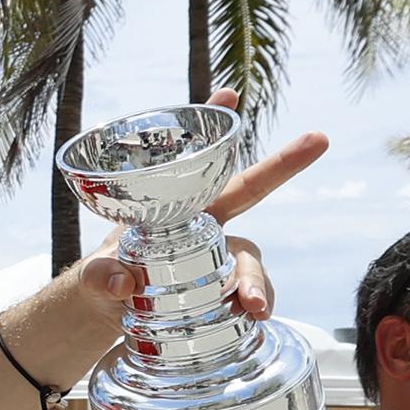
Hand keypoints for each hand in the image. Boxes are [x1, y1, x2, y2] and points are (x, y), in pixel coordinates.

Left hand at [72, 90, 326, 324]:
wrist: (108, 319)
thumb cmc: (104, 283)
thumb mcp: (93, 278)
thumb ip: (99, 276)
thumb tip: (121, 282)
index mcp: (175, 209)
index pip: (199, 165)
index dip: (215, 126)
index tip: (229, 91)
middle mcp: (204, 227)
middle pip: (249, 191)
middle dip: (282, 164)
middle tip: (316, 139)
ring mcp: (217, 260)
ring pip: (249, 258)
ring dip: (258, 277)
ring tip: (255, 305)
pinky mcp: (223, 296)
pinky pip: (249, 297)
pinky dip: (258, 304)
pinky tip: (256, 317)